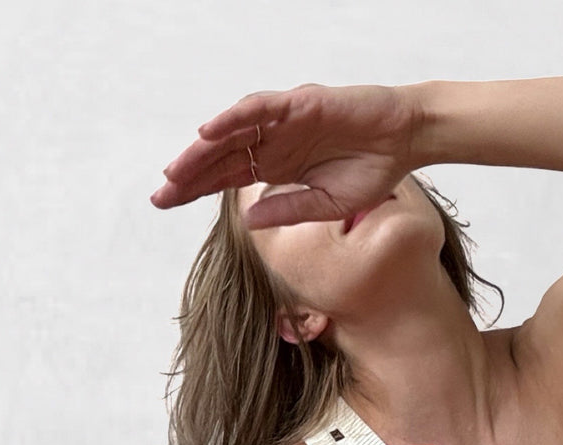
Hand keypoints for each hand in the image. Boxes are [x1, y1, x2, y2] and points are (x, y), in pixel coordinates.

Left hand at [150, 82, 420, 229]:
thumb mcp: (327, 205)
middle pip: (219, 157)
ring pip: (232, 133)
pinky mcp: (298, 105)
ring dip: (202, 150)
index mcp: (277, 166)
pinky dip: (233, 118)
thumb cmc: (370, 170)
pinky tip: (209, 132)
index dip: (194, 189)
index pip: (225, 177)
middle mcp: (272, 142)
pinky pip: (258, 110)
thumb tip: (249, 221)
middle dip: (188, 175)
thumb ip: (288, 210)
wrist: (404, 140)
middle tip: (159, 194)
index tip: (164, 203)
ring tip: (175, 170)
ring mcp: (282, 122)